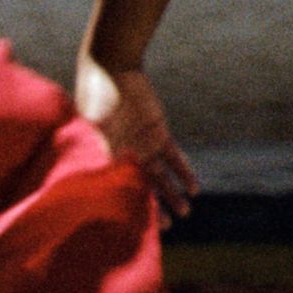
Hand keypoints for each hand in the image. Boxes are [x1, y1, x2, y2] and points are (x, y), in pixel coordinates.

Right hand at [74, 56, 198, 226]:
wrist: (112, 65)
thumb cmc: (97, 91)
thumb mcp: (99, 121)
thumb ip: (107, 144)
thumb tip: (113, 169)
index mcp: (109, 157)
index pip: (122, 187)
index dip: (131, 205)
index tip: (139, 224)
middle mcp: (127, 155)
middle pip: (144, 188)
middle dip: (155, 207)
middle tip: (166, 227)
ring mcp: (144, 145)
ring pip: (162, 176)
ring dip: (173, 194)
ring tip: (185, 212)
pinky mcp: (159, 133)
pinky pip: (174, 157)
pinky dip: (184, 171)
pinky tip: (194, 187)